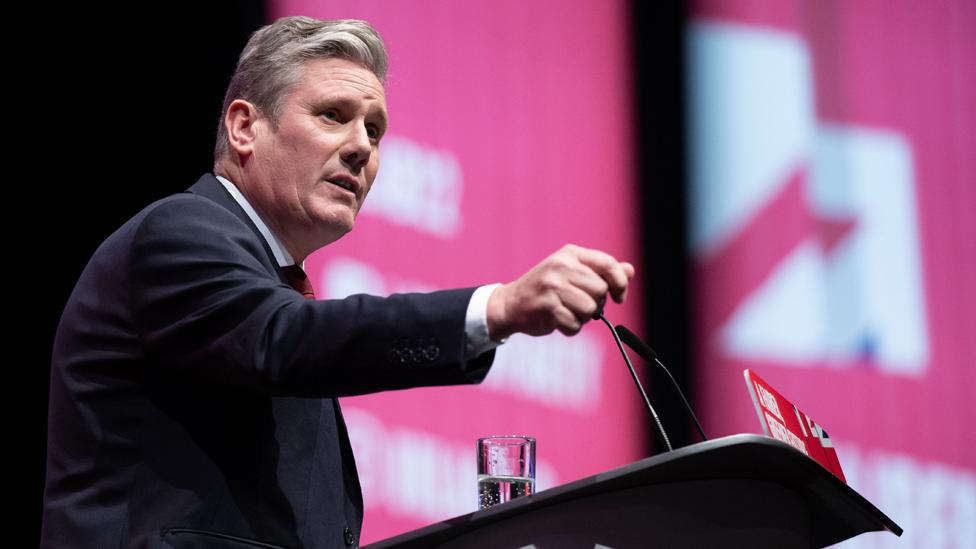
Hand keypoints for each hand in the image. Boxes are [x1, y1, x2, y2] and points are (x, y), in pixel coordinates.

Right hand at [487, 244, 634, 339]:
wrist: (510, 303)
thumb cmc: (546, 289)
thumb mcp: (572, 273)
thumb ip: (601, 272)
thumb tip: (630, 270)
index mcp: (570, 254)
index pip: (607, 264)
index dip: (620, 283)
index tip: (619, 297)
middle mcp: (561, 266)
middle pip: (600, 290)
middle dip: (595, 303)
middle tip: (579, 304)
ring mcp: (552, 286)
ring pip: (590, 309)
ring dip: (583, 318)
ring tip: (567, 312)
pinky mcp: (546, 307)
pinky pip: (575, 325)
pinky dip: (571, 328)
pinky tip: (558, 321)